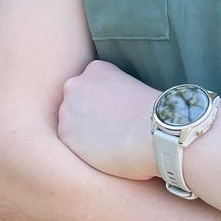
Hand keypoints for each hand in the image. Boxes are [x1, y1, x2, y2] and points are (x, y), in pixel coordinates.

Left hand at [57, 59, 161, 181]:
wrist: (156, 133)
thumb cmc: (155, 114)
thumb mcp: (134, 87)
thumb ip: (115, 92)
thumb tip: (113, 108)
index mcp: (95, 69)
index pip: (91, 85)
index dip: (103, 102)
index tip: (115, 113)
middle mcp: (75, 85)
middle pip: (76, 101)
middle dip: (88, 114)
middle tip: (110, 128)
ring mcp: (67, 109)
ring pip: (71, 122)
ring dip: (84, 132)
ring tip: (108, 142)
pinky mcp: (65, 134)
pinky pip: (70, 143)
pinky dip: (82, 149)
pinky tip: (103, 152)